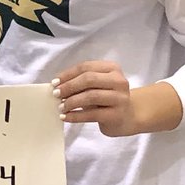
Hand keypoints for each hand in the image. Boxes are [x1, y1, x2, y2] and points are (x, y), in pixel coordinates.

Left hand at [53, 61, 181, 136]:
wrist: (129, 117)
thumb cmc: (108, 98)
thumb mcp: (98, 85)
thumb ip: (82, 82)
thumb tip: (57, 86)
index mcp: (112, 68)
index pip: (86, 67)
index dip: (68, 74)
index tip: (54, 82)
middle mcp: (119, 81)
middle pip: (88, 79)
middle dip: (69, 87)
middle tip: (56, 94)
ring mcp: (120, 98)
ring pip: (90, 96)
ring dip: (71, 102)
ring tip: (60, 107)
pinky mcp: (117, 115)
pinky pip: (92, 114)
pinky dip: (75, 116)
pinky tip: (66, 117)